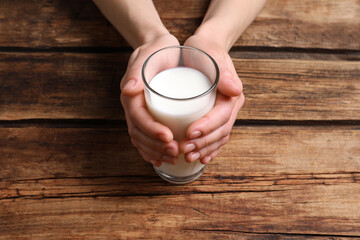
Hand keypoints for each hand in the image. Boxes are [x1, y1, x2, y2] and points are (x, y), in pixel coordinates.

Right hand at [120, 33, 179, 166]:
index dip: (151, 130)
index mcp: (131, 95)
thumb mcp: (149, 54)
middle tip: (175, 152)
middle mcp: (132, 107)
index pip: (138, 118)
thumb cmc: (157, 51)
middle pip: (139, 133)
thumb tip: (129, 89)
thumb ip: (138, 70)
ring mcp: (138, 114)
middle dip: (156, 146)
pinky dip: (152, 151)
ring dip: (156, 152)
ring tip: (173, 158)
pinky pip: (145, 138)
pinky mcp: (147, 117)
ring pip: (141, 139)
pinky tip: (162, 159)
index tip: (169, 137)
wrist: (159, 50)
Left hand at [180, 35, 244, 163]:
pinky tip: (200, 158)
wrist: (204, 49)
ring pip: (218, 137)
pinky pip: (215, 137)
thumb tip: (236, 89)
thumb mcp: (212, 55)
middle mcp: (231, 106)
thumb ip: (224, 72)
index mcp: (232, 95)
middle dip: (203, 143)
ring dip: (204, 150)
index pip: (221, 116)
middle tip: (184, 149)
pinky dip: (209, 149)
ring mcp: (224, 113)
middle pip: (220, 131)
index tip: (189, 133)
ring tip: (187, 156)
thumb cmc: (205, 51)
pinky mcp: (215, 117)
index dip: (207, 127)